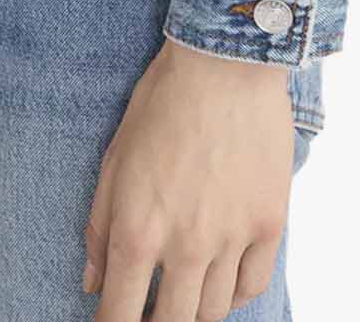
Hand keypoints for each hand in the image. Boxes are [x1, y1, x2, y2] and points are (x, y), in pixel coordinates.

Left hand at [82, 36, 294, 320]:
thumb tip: (91, 283)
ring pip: (213, 312)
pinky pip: (252, 285)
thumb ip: (99, 227)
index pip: (119, 316)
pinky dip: (234, 294)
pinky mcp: (269, 223)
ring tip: (184, 291)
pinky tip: (221, 280)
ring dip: (194, 310)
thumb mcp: (113, 160)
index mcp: (138, 231)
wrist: (224, 63)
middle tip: (150, 312)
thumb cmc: (161, 103)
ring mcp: (232, 238)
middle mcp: (186, 246)